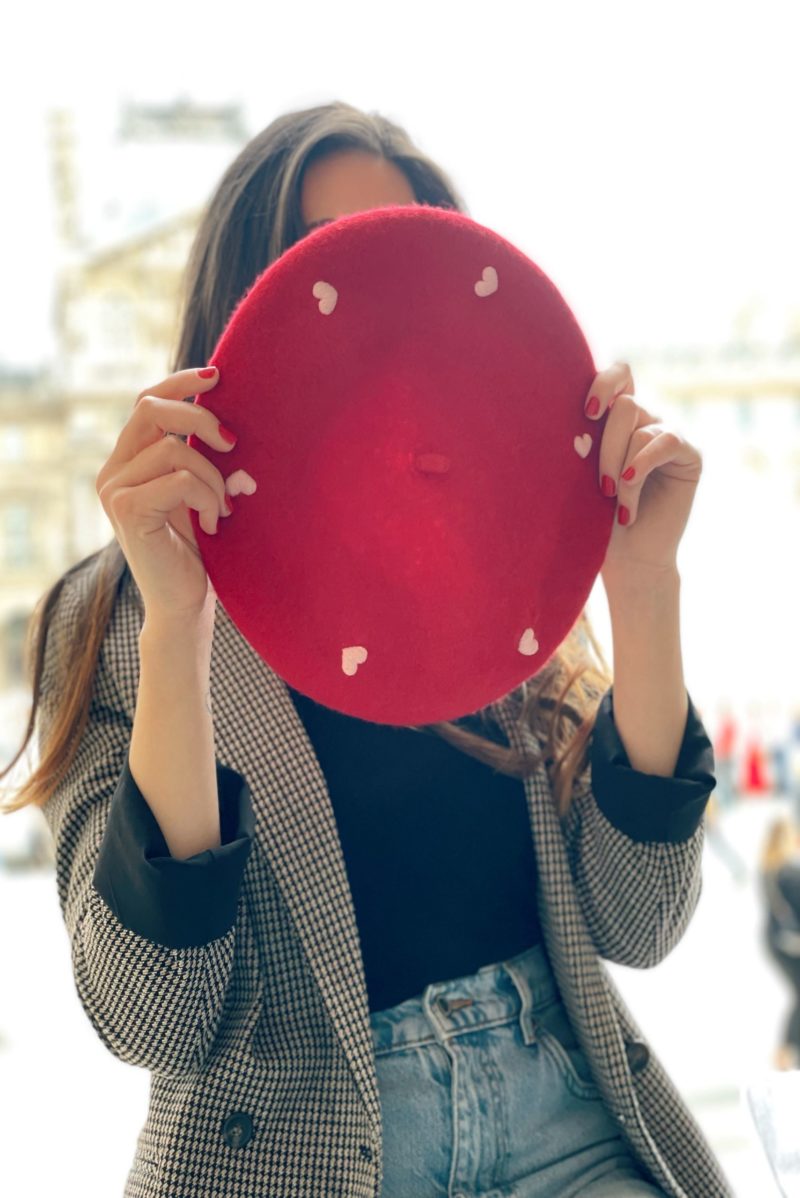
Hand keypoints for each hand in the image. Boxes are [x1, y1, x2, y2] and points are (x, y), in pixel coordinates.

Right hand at [95, 366, 236, 623]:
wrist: (185, 604)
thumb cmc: (201, 551)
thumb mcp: (202, 492)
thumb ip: (203, 457)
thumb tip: (228, 423)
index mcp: (129, 460)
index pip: (147, 401)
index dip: (180, 383)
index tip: (218, 377)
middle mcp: (113, 470)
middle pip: (150, 408)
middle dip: (199, 418)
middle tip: (233, 443)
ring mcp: (114, 489)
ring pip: (172, 449)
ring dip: (212, 476)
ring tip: (223, 508)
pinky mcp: (125, 509)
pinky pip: (178, 479)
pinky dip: (206, 496)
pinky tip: (213, 522)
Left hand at [583, 361, 702, 580]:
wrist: (626, 558)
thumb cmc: (595, 519)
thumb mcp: (582, 475)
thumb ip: (584, 442)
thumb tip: (575, 424)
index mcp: (617, 419)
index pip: (620, 375)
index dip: (604, 383)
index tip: (586, 413)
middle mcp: (646, 420)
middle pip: (624, 405)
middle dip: (605, 447)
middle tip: (599, 487)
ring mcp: (669, 435)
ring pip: (640, 425)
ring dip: (619, 465)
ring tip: (613, 500)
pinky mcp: (690, 455)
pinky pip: (666, 441)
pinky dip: (641, 465)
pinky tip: (628, 492)